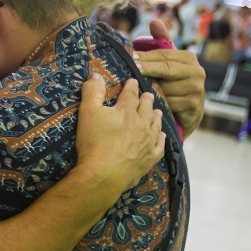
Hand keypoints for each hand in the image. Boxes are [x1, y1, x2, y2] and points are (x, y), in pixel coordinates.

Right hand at [76, 75, 165, 203]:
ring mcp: (147, 142)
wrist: (103, 175)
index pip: (130, 95)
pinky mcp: (149, 159)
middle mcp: (141, 124)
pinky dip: (162, 140)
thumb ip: (92, 92)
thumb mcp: (87, 112)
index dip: (131, 87)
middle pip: (146, 108)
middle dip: (147, 99)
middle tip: (149, 94)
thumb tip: (96, 75)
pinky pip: (160, 147)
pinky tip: (162, 137)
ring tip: (158, 111)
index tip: (132, 81)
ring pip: (155, 125)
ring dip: (156, 116)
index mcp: (126, 112)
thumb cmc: (94, 143)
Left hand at [135, 19, 204, 137]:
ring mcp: (197, 88)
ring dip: (151, 89)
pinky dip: (159, 103)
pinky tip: (150, 103)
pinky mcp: (194, 105)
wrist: (189, 112)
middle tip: (132, 68)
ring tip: (138, 89)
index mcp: (189, 58)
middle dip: (147, 68)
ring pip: (166, 87)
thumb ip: (162, 42)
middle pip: (165, 68)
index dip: (146, 56)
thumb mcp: (169, 62)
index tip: (131, 57)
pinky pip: (170, 102)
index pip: (164, 54)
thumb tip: (154, 21)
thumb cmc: (174, 84)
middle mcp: (197, 71)